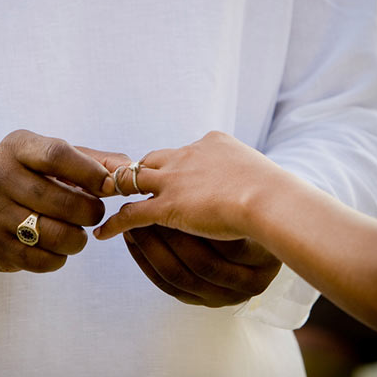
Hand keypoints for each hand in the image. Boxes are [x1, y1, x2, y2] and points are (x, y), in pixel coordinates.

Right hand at [0, 130, 110, 271]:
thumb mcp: (55, 160)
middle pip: (59, 199)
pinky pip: (42, 259)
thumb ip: (95, 162)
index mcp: (17, 147)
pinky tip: (58, 247)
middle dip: (89, 211)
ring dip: (77, 238)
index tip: (109, 185)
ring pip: (53, 234)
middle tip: (96, 213)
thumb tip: (131, 170)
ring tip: (78, 232)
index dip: (89, 172)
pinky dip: (60, 257)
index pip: (56, 155)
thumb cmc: (34, 177)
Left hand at [79, 143, 280, 306]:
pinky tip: (103, 233)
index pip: (180, 152)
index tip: (166, 174)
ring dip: (117, 188)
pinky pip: (131, 214)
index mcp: (211, 143)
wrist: (270, 199)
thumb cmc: (275, 190)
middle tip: (122, 180)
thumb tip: (252, 185)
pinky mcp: (168, 206)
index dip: (170, 165)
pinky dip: (115, 223)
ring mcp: (174, 179)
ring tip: (101, 196)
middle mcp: (187, 155)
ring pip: (133, 179)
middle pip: (151, 160)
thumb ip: (243, 174)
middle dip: (138, 171)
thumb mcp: (258, 170)